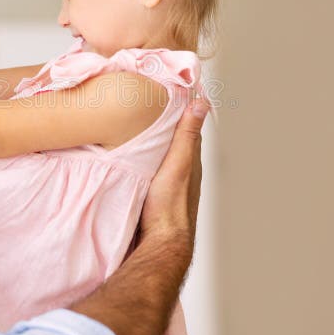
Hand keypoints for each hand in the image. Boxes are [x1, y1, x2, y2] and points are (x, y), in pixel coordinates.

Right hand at [140, 98, 207, 246]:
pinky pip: (150, 168)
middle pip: (173, 141)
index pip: (187, 127)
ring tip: (135, 124)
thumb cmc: (169, 205)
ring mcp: (169, 183)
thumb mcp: (178, 163)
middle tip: (146, 104)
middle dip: (163, 124)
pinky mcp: (154, 193)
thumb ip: (186, 135)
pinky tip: (132, 155)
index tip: (166, 91)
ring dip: (152, 142)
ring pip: (161, 155)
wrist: (159, 243)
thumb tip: (201, 102)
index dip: (178, 109)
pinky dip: (145, 158)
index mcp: (191, 160)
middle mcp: (183, 170)